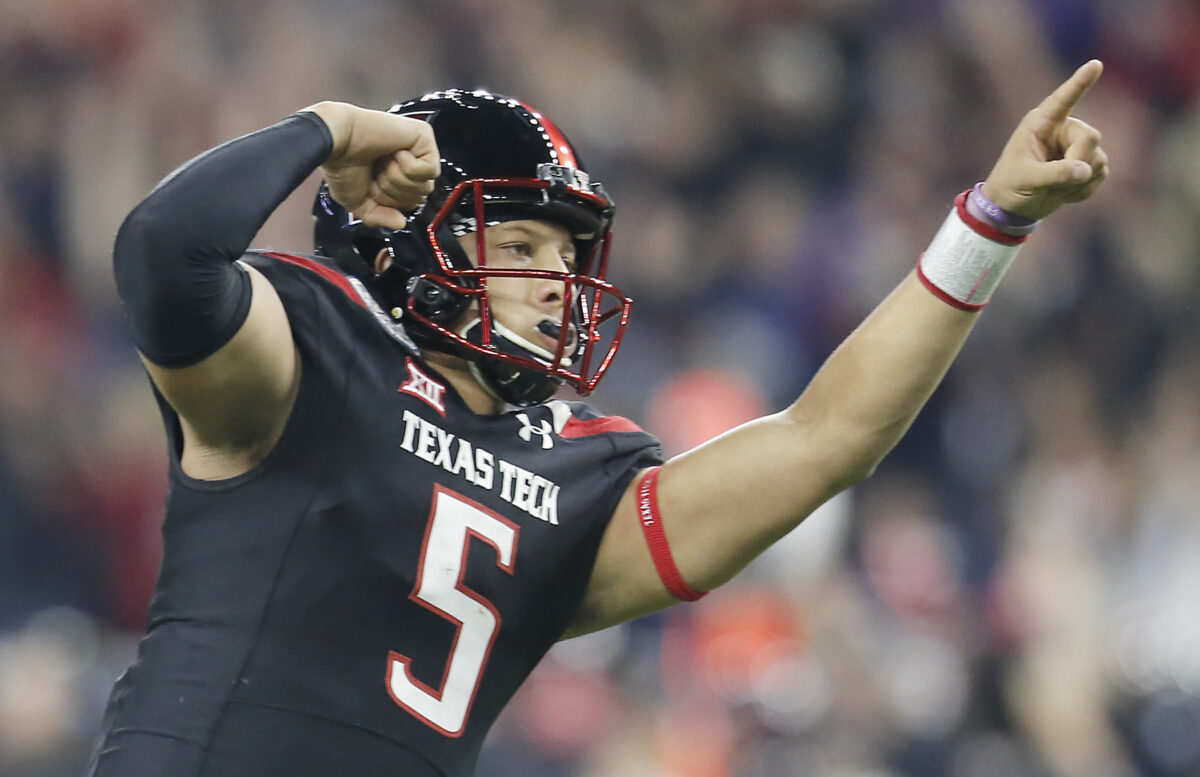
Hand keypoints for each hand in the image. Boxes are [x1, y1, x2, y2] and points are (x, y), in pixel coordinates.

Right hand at [304, 101, 440, 229]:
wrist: (335, 142)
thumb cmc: (340, 165)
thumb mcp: (358, 202)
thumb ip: (380, 217)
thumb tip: (401, 223)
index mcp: (394, 173)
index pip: (411, 202)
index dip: (391, 202)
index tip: (372, 186)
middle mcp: (408, 159)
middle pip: (421, 196)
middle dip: (394, 192)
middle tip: (376, 173)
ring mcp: (417, 147)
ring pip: (426, 185)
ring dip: (397, 179)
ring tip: (382, 162)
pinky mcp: (423, 135)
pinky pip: (430, 169)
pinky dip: (407, 167)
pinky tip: (393, 152)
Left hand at [982, 60, 1108, 220]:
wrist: (1013, 208)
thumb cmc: (1010, 186)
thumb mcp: (1026, 179)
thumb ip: (1054, 174)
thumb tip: (1085, 170)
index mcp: (1041, 124)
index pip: (1063, 100)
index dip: (1079, 83)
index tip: (1095, 64)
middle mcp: (1062, 130)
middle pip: (1090, 137)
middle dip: (1079, 161)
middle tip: (1059, 181)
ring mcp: (1076, 147)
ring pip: (1098, 158)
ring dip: (1079, 181)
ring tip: (1053, 189)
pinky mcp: (1087, 164)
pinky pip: (1101, 173)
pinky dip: (1085, 190)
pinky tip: (1064, 194)